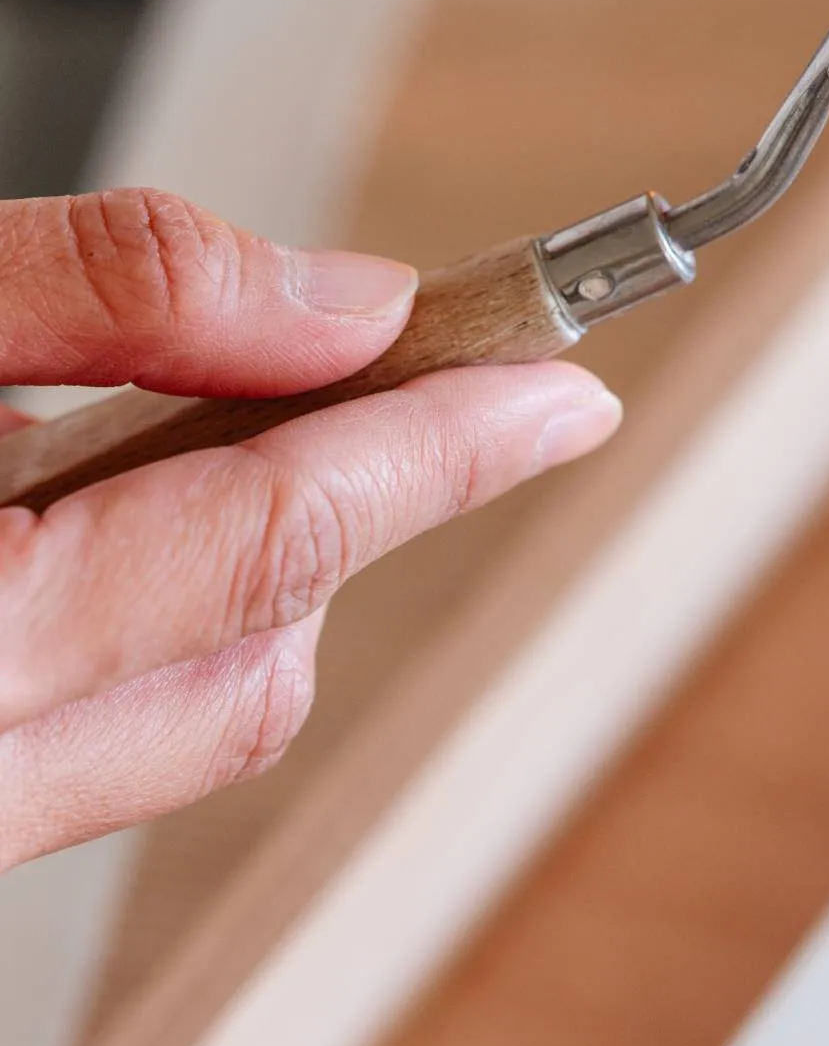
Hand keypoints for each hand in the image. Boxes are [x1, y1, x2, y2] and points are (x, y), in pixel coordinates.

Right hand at [0, 191, 621, 867]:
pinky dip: (132, 632)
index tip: (560, 396)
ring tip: (122, 436)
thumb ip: (108, 296)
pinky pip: (98, 749)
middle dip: (322, 519)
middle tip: (355, 382)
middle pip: (258, 677)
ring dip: (223, 581)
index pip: (270, 542)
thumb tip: (339, 308)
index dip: (437, 452)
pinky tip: (51, 527)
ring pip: (193, 726)